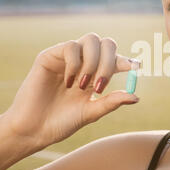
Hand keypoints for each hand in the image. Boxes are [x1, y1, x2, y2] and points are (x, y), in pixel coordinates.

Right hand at [1, 32, 139, 148]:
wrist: (34, 130)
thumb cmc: (61, 122)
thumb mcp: (91, 112)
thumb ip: (111, 102)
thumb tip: (136, 96)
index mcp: (96, 75)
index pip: (116, 59)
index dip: (127, 61)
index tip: (136, 67)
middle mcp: (84, 63)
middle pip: (107, 44)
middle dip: (109, 62)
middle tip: (101, 85)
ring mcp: (67, 58)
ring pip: (91, 39)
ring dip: (93, 62)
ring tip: (83, 86)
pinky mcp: (50, 56)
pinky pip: (71, 46)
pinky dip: (75, 63)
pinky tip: (69, 82)